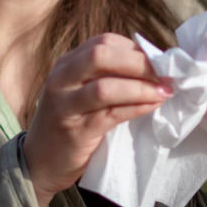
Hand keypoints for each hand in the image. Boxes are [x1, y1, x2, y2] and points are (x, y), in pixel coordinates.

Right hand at [23, 34, 171, 206]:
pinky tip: (152, 106)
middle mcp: (62, 79)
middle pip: (101, 55)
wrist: (39, 164)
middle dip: (139, 62)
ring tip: (164, 92)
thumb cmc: (70, 124)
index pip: (103, 42)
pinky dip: (136, 107)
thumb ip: (107, 77)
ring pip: (105, 87)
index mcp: (66, 64)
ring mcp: (65, 105)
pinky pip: (110, 114)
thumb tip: (153, 67)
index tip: (160, 61)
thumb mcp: (81, 92)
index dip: (135, 49)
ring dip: (141, 87)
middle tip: (166, 73)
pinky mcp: (75, 131)